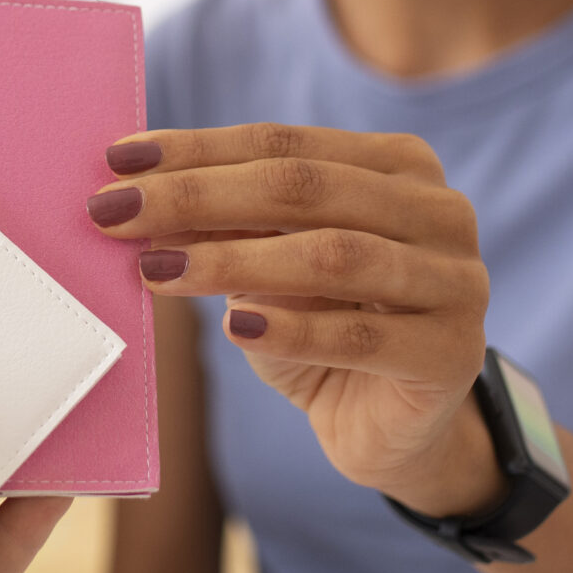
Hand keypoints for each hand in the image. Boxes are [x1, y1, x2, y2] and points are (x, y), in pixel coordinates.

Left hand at [89, 126, 497, 514]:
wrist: (392, 429)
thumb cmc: (324, 328)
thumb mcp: (268, 266)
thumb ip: (227, 224)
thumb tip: (135, 191)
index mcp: (399, 166)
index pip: (285, 144)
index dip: (198, 150)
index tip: (119, 160)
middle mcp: (441, 211)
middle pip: (304, 189)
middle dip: (198, 197)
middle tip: (115, 212)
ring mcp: (457, 281)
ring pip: (332, 255)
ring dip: (231, 261)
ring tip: (155, 269)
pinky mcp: (451, 354)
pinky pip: (359, 334)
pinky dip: (289, 329)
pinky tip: (234, 327)